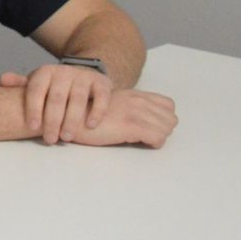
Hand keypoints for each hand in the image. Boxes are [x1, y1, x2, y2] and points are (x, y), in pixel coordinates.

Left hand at [0, 63, 113, 142]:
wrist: (84, 74)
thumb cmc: (55, 86)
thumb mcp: (38, 84)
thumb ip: (21, 85)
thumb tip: (2, 80)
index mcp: (44, 73)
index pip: (35, 91)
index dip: (33, 109)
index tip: (32, 127)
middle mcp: (63, 72)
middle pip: (55, 98)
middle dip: (52, 121)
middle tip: (49, 139)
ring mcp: (83, 76)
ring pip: (77, 99)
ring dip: (71, 120)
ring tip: (66, 138)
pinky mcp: (101, 82)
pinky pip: (100, 97)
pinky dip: (96, 111)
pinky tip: (90, 125)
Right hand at [62, 88, 176, 147]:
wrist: (69, 117)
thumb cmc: (86, 116)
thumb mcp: (111, 105)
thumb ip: (128, 108)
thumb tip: (144, 122)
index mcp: (134, 95)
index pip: (168, 105)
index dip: (163, 118)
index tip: (151, 127)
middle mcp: (138, 101)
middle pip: (171, 118)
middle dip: (163, 130)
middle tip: (147, 136)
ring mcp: (135, 112)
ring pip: (167, 128)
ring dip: (158, 137)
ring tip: (141, 140)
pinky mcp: (131, 126)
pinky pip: (158, 138)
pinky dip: (153, 144)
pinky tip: (138, 143)